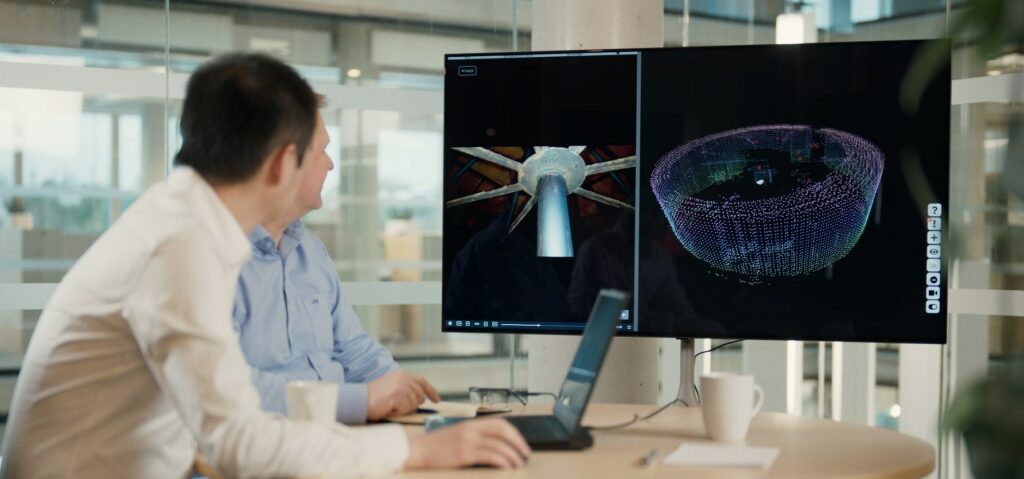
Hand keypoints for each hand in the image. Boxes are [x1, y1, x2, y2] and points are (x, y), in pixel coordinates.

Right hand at [366, 370, 439, 419]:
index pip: (421, 381)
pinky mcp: (397, 397)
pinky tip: (388, 408)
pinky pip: (405, 409)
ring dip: (403, 409)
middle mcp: (403, 379)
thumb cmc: (373, 396)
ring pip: (412, 404)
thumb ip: (406, 389)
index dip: (431, 391)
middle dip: (413, 404)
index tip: (437, 400)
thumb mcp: (392, 387)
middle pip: (419, 395)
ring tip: (390, 405)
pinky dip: (397, 412)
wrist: (359, 400)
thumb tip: (421, 398)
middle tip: (398, 406)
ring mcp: (400, 387)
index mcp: (401, 374)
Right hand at [405, 418, 530, 469]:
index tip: (521, 443)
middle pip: (502, 431)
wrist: (417, 450)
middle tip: (526, 453)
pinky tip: (507, 467)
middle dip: (518, 442)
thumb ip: (474, 436)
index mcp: (471, 424)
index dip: (514, 432)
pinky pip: (490, 456)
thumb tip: (494, 445)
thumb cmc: (436, 446)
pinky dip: (502, 461)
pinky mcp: (464, 454)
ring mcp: (468, 441)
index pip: (499, 423)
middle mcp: (471, 430)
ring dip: (513, 455)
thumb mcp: (457, 434)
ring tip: (519, 464)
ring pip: (499, 445)